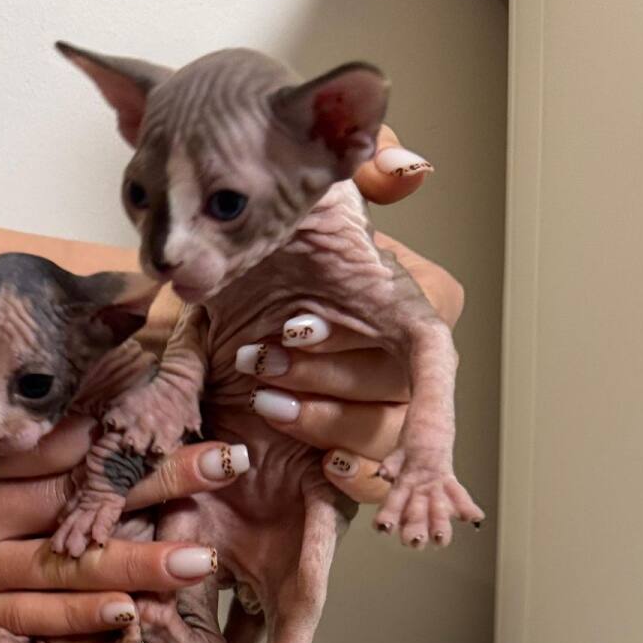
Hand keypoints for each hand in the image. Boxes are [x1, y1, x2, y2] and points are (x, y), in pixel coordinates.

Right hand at [0, 418, 237, 641]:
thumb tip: (52, 419)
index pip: (61, 441)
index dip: (126, 424)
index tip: (181, 402)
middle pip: (80, 501)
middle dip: (157, 486)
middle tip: (223, 469)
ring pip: (65, 573)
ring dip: (136, 568)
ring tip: (197, 559)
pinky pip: (28, 629)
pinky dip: (78, 630)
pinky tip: (126, 625)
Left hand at [231, 124, 463, 505]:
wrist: (209, 268)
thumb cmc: (267, 228)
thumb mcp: (310, 180)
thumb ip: (364, 161)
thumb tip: (411, 171)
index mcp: (405, 304)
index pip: (432, 364)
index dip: (432, 418)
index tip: (424, 461)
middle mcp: (395, 360)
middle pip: (392, 405)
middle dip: (330, 384)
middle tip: (268, 356)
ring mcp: (366, 404)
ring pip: (371, 442)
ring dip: (319, 421)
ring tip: (261, 389)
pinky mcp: (332, 438)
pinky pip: (362, 481)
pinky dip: (348, 480)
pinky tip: (320, 470)